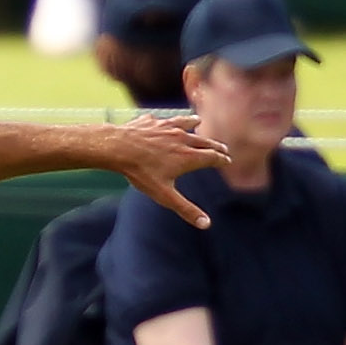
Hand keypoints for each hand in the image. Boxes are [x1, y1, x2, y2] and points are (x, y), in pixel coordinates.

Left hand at [103, 115, 234, 222]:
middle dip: (215, 145)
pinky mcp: (153, 122)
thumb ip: (186, 209)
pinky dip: (170, 120)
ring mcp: (167, 128)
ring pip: (186, 124)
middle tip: (223, 148)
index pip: (212, 157)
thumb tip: (206, 224)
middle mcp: (181, 139)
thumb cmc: (141, 172)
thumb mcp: (165, 195)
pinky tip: (166, 120)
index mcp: (188, 157)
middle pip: (204, 141)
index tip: (227, 161)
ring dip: (194, 124)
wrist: (118, 147)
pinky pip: (165, 120)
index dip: (221, 160)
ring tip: (199, 122)